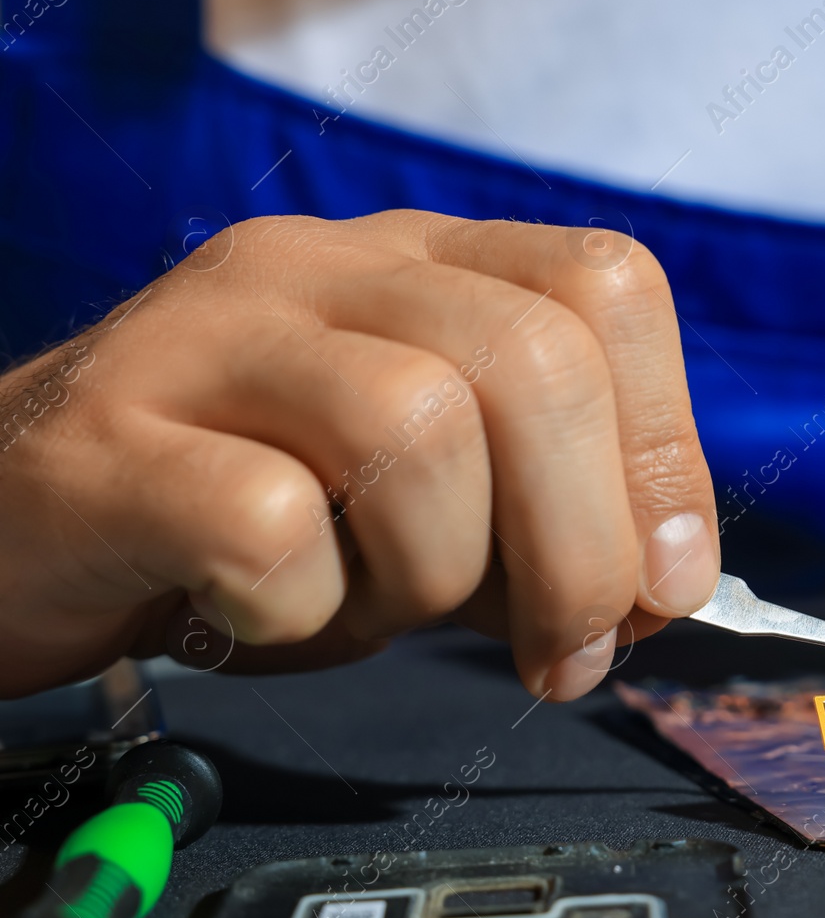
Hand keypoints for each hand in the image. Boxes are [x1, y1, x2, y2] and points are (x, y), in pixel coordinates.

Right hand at [0, 211, 718, 697]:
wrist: (17, 521)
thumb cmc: (249, 517)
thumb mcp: (430, 507)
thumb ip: (547, 523)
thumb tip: (663, 584)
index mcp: (421, 264)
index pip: (606, 286)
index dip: (664, 446)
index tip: (667, 582)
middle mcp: (324, 269)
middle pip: (534, 360)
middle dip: (584, 543)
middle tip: (563, 653)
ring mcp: (209, 340)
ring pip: (417, 427)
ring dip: (434, 573)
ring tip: (371, 606)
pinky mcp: (108, 444)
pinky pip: (266, 522)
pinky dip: (304, 608)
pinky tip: (262, 615)